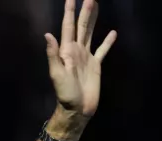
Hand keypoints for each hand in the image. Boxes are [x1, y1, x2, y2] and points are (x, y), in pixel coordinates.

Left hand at [44, 0, 116, 126]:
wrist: (77, 109)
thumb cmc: (65, 93)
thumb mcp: (57, 74)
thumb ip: (53, 54)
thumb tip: (48, 35)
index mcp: (66, 51)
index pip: (67, 27)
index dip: (69, 12)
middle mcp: (76, 50)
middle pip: (81, 26)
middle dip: (84, 11)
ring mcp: (86, 57)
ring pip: (90, 33)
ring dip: (93, 19)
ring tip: (96, 5)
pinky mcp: (96, 65)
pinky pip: (103, 50)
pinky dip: (107, 41)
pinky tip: (113, 32)